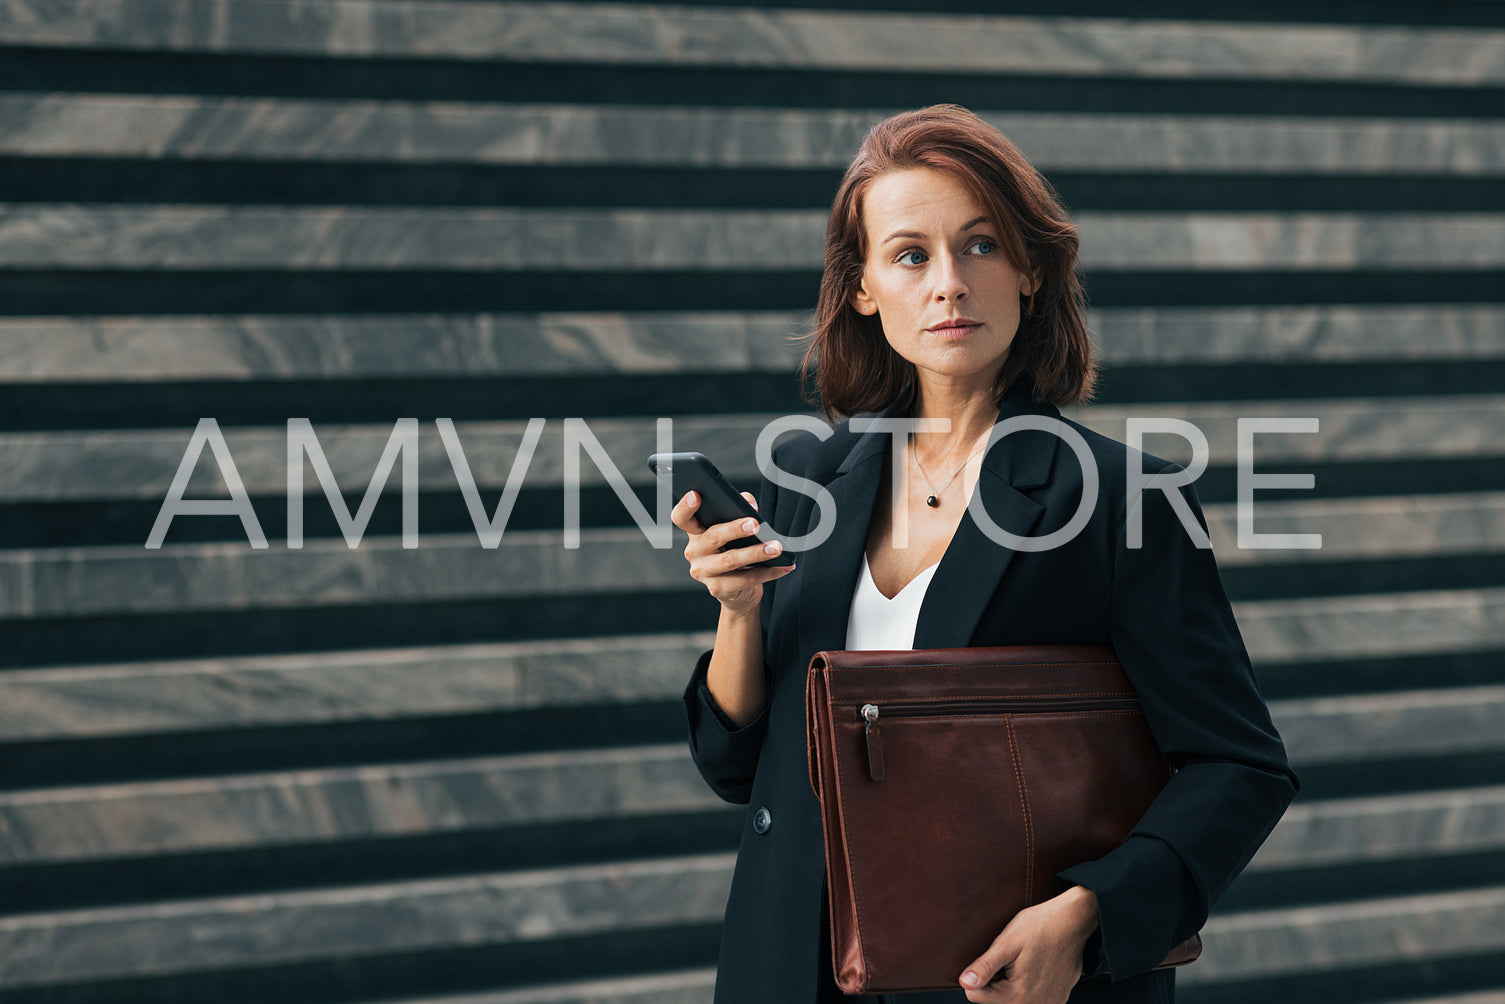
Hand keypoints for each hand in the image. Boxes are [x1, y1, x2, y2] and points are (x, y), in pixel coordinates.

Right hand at [672, 490, 795, 614]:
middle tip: (755, 523)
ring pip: (730, 560)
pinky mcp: (717, 589)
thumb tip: (749, 503)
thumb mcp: (736, 529)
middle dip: (735, 529)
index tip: (696, 494)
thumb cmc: (736, 551)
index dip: (685, 506)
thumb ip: (741, 509)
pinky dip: (768, 572)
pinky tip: (784, 565)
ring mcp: (704, 572)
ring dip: (756, 552)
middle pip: (712, 537)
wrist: (738, 591)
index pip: (682, 518)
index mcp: (696, 533)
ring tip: (776, 547)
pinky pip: (745, 579)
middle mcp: (694, 552)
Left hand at [958, 886, 1098, 1002]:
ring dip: (1012, 984)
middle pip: (996, 1000)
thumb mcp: (1006, 942)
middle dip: (996, 980)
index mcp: (1018, 996)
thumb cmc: (1040, 926)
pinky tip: (1036, 965)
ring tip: (1023, 961)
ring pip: (1014, 1000)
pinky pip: (1033, 998)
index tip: (993, 958)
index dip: (978, 975)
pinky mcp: (1059, 999)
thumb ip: (985, 966)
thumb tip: (964, 983)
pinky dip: (1029, 985)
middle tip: (1009, 957)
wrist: (1074, 920)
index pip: (976, 996)